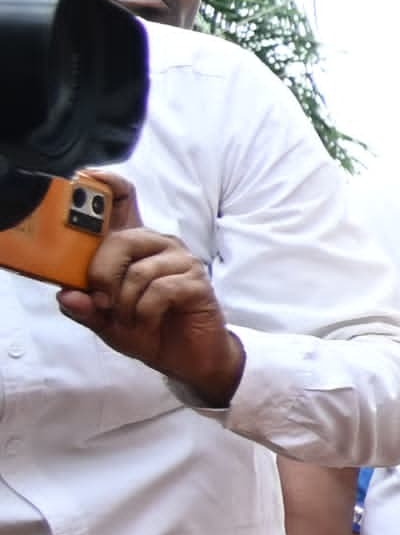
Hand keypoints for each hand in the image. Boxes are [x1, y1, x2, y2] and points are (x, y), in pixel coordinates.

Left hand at [54, 174, 244, 402]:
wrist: (188, 358)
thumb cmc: (149, 330)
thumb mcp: (105, 321)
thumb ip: (85, 308)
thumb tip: (67, 296)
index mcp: (136, 246)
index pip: (126, 201)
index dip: (109, 186)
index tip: (90, 177)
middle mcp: (160, 245)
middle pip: (122, 240)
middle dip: (103, 275)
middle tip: (102, 301)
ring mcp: (183, 261)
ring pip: (139, 270)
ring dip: (126, 303)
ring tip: (130, 318)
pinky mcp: (197, 282)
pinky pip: (161, 290)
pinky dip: (146, 312)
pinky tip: (149, 320)